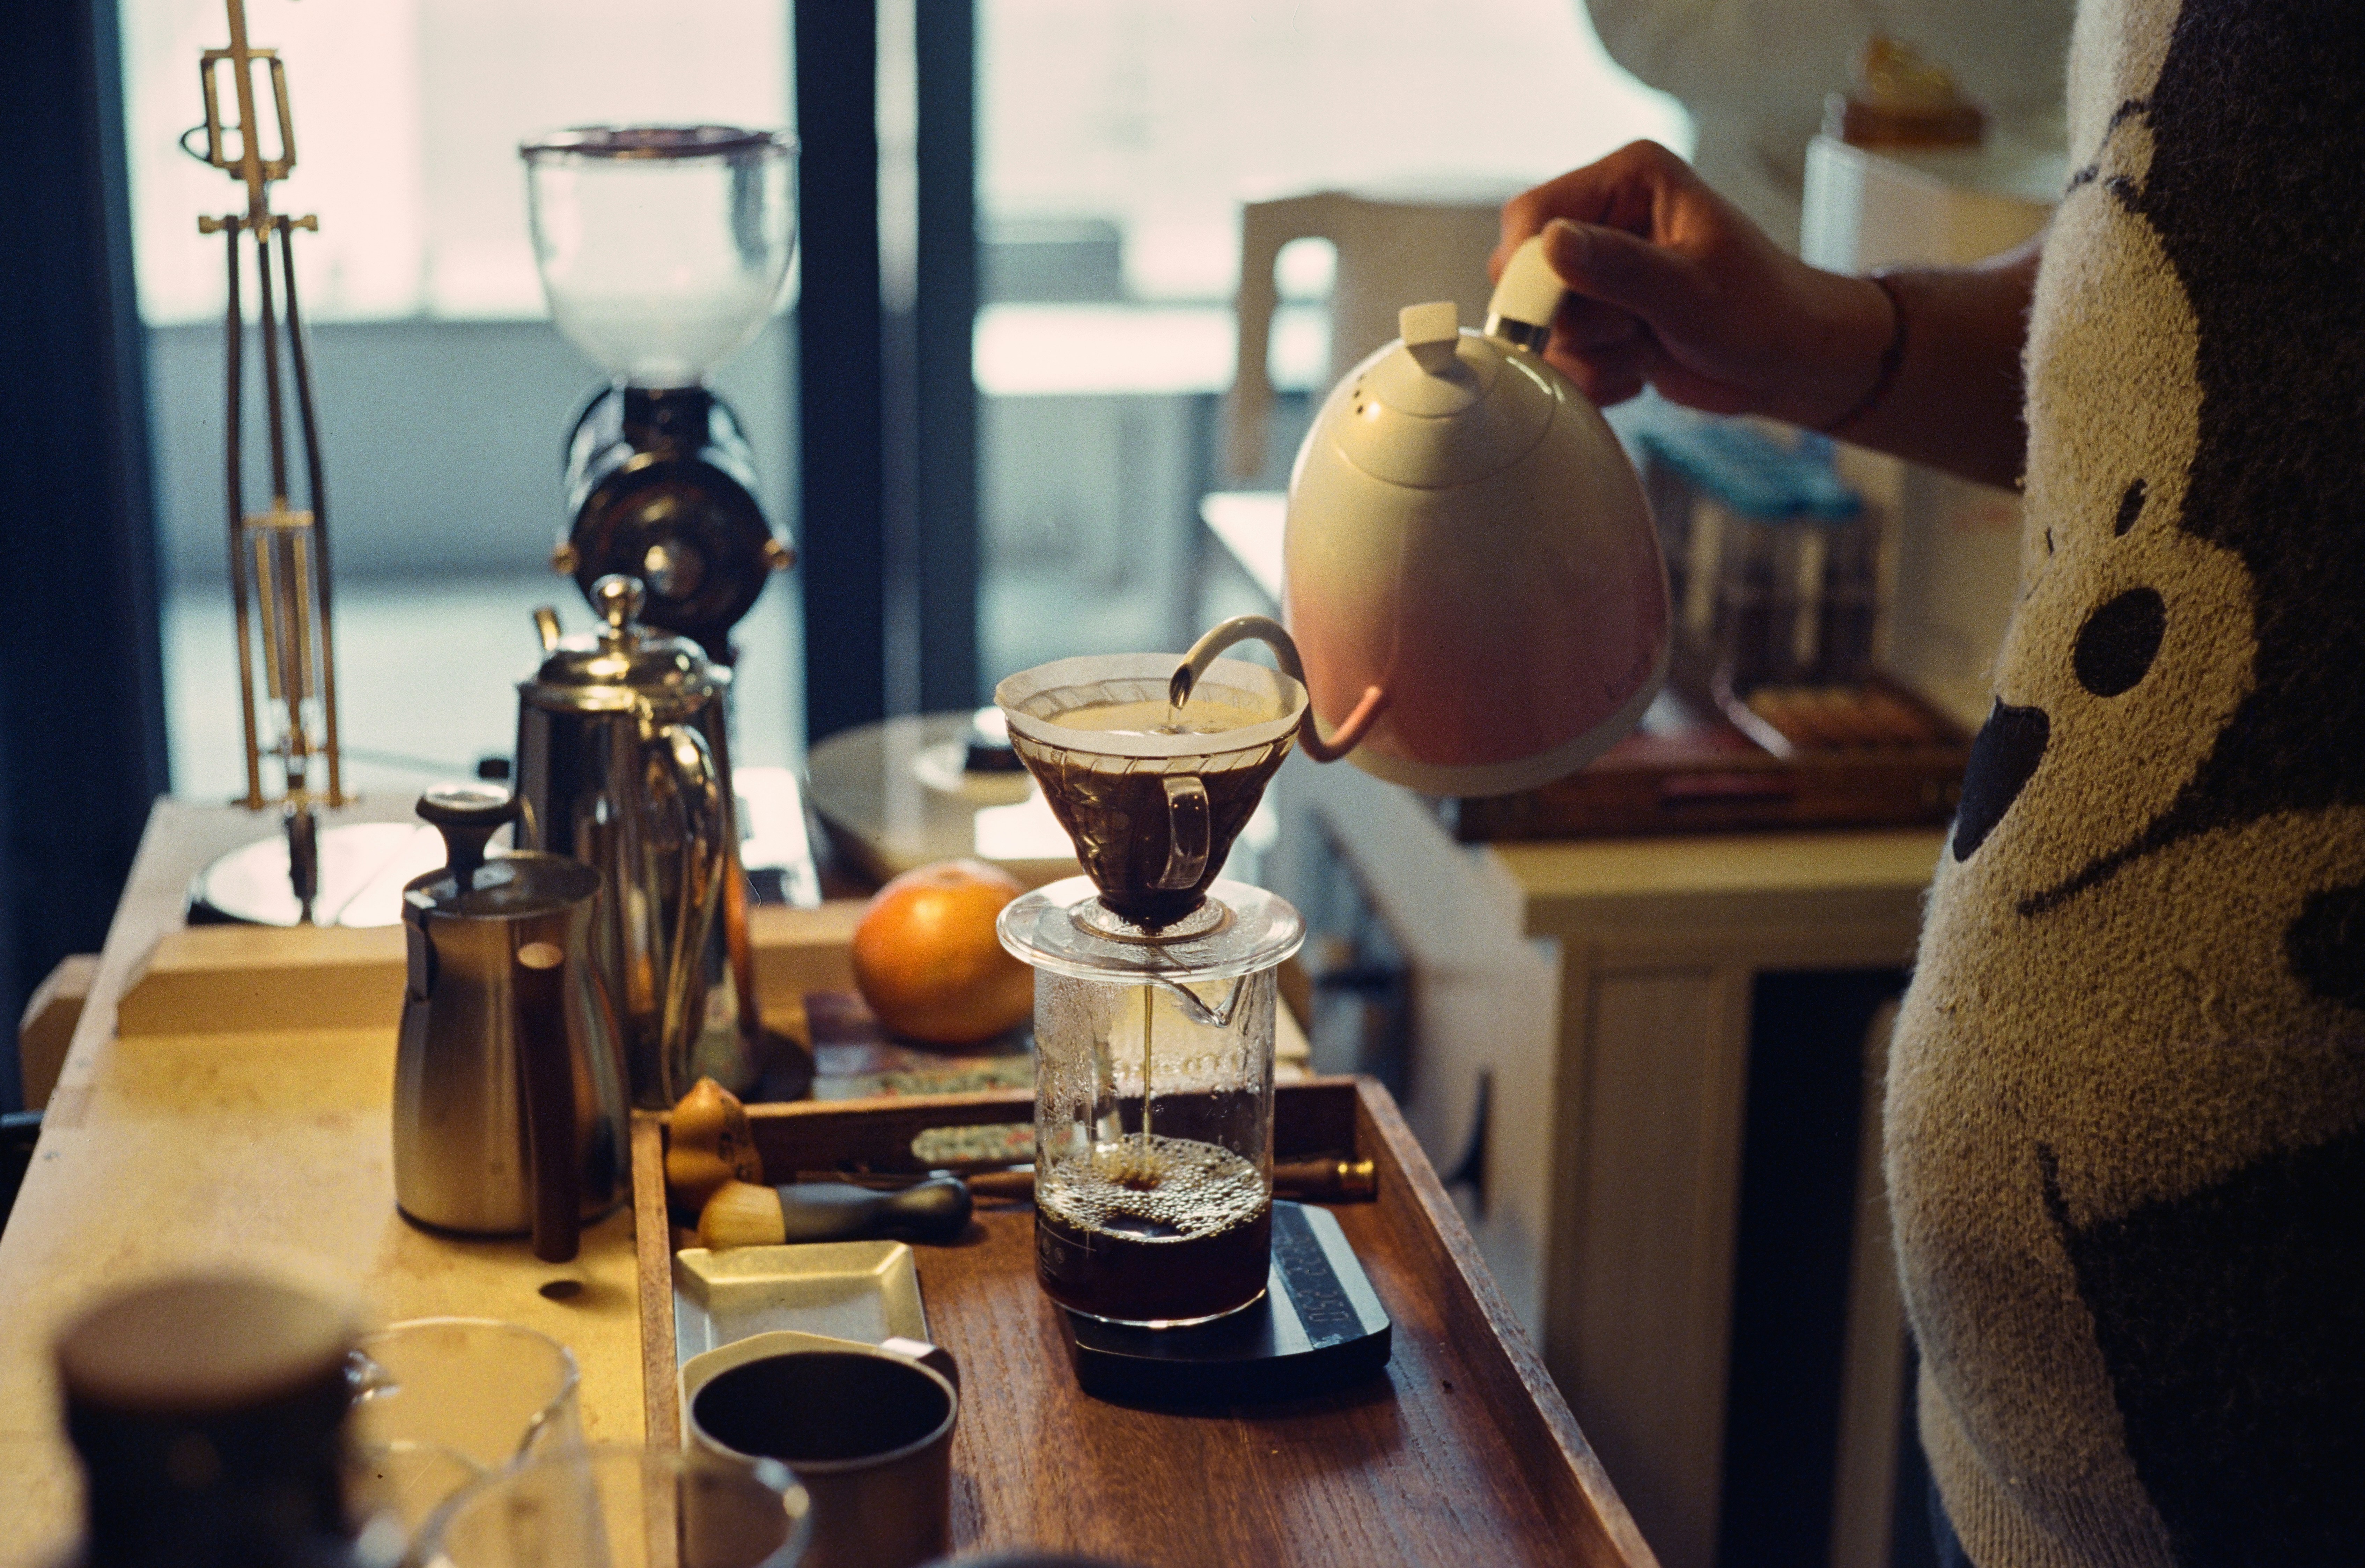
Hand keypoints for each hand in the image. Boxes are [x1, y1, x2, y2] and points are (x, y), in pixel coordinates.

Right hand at [1492, 141, 1892, 428]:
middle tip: (1631, 329)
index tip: (1556, 315)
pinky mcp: (1599, 317)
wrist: (1791, 362)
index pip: (1533, 215)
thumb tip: (1550, 243)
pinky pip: (1561, 357)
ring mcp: (1599, 272)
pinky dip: (1596, 375)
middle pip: (1523, 275)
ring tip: (1646, 348)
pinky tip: (1642, 367)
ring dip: (1590, 354)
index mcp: (1629, 181)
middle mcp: (1605, 218)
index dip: (1530, 270)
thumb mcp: (1693, 291)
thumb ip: (1620, 266)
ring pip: (1542, 326)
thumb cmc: (1764, 312)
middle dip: (1572, 321)